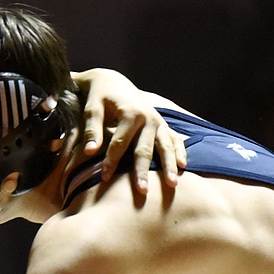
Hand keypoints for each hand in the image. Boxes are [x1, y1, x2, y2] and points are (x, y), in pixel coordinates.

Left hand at [75, 68, 186, 193]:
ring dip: (168, 166)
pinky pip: (174, 139)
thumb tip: (90, 152)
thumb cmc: (99, 97)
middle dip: (143, 171)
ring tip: (172, 184)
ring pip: (165, 147)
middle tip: (142, 191)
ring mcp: (158, 122)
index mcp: (130, 113)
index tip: (104, 178)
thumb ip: (92, 130)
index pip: (120, 143)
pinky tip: (183, 166)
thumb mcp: (92, 109)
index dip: (111, 161)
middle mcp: (148, 118)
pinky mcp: (163, 125)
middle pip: (145, 149)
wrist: (114, 82)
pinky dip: (180, 151)